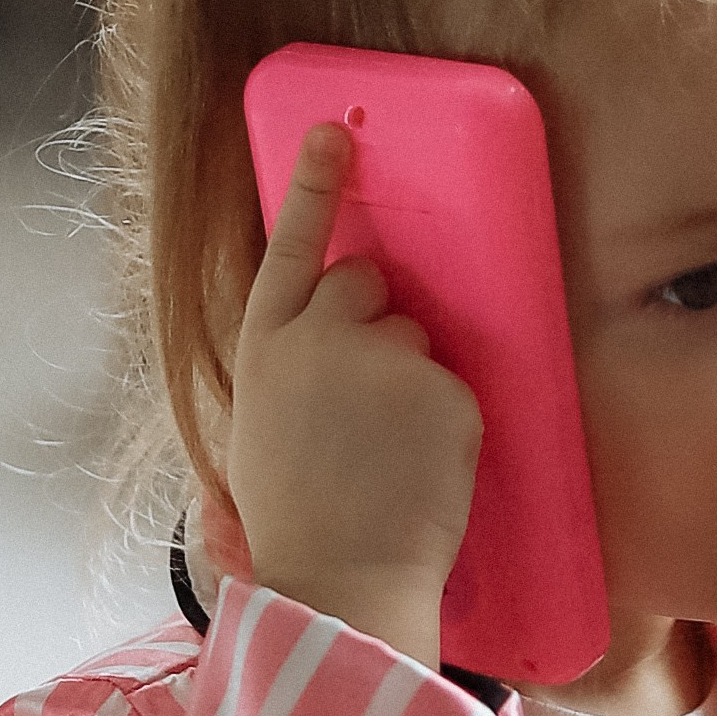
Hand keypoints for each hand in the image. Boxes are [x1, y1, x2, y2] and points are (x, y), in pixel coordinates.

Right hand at [223, 124, 483, 667]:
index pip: (290, 246)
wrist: (343, 582)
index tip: (334, 132)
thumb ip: (289, 369)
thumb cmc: (302, 522)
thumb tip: (323, 339)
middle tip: (366, 406)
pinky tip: (419, 467)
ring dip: (410, 379)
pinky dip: (447, 420)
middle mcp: (317, 337)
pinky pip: (454, 382)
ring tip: (386, 454)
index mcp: (262, 350)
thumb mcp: (262, 431)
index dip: (311, 186)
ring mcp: (382, 357)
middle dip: (376, 324)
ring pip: (415, 335)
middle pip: (365, 283)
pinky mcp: (440, 385)